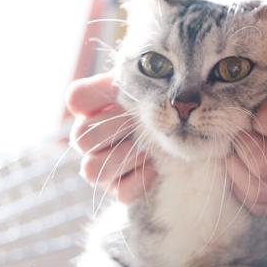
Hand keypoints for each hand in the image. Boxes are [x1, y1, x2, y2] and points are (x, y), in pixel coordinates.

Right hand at [65, 73, 155, 202]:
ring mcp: (103, 167)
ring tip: (150, 148)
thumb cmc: (166, 105)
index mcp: (95, 107)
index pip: (77, 98)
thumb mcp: (153, 83)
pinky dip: (141, 179)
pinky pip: (120, 192)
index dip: (97, 96)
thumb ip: (137, 76)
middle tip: (139, 123)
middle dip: (114, 128)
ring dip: (125, 157)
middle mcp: (91, 138)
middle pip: (81, 137)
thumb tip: (129, 74)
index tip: (120, 94)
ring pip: (91, 169)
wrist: (189, 137)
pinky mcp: (119, 190)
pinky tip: (158, 166)